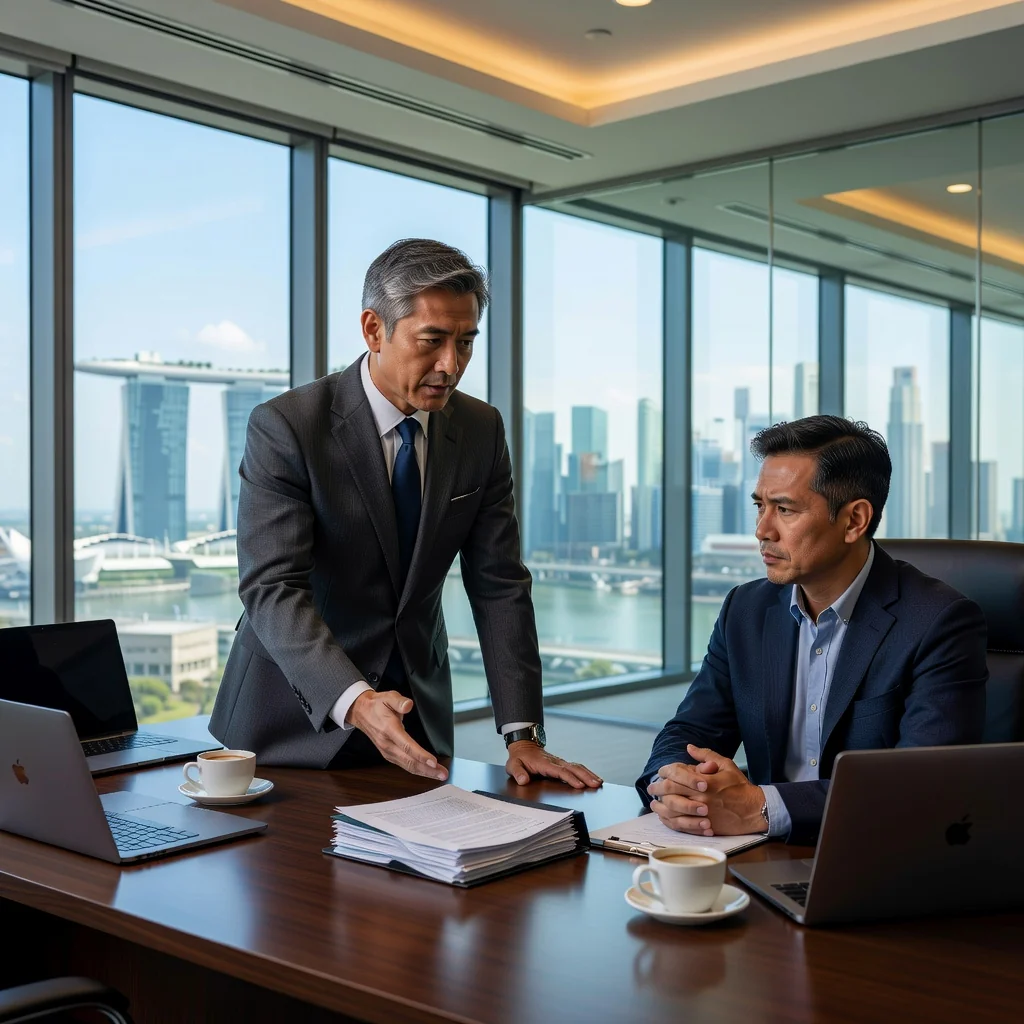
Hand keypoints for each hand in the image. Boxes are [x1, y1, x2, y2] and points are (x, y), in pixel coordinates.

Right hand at [346, 690, 447, 780]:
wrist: (361, 712)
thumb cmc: (377, 705)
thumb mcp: (388, 697)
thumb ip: (399, 701)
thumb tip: (408, 705)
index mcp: (389, 729)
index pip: (407, 746)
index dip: (421, 755)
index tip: (433, 761)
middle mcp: (387, 744)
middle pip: (409, 761)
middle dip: (427, 769)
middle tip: (443, 774)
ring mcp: (387, 751)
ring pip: (407, 766)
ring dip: (424, 772)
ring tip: (438, 775)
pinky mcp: (388, 754)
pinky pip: (404, 765)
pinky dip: (416, 770)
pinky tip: (426, 772)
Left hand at [505, 742, 602, 789]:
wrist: (523, 746)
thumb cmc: (519, 758)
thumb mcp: (513, 765)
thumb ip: (518, 773)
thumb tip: (523, 780)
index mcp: (544, 763)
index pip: (559, 771)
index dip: (570, 778)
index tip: (579, 785)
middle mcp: (555, 761)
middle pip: (573, 768)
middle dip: (585, 776)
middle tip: (595, 784)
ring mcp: (560, 762)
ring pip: (577, 767)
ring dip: (588, 774)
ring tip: (599, 782)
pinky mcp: (562, 764)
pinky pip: (576, 767)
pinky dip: (586, 772)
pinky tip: (593, 778)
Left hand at [649, 744, 763, 835]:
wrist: (755, 810)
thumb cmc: (740, 787)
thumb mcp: (726, 765)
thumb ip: (706, 755)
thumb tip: (689, 747)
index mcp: (705, 781)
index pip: (677, 774)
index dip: (665, 772)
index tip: (660, 772)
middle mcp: (701, 798)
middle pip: (671, 792)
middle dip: (657, 789)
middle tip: (651, 788)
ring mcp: (702, 814)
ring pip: (673, 810)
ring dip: (660, 807)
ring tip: (654, 804)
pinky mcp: (704, 827)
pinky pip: (681, 825)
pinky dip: (670, 822)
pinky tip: (665, 818)